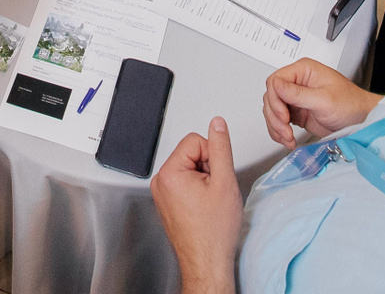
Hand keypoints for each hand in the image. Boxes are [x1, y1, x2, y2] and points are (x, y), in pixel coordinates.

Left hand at [151, 117, 242, 293]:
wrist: (207, 262)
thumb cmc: (213, 231)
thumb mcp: (224, 181)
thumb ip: (221, 147)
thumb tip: (217, 124)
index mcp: (169, 173)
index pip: (195, 140)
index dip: (213, 156)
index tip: (216, 177)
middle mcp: (160, 181)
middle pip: (191, 153)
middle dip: (208, 168)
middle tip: (214, 192)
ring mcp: (161, 193)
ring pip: (190, 168)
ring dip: (203, 180)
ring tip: (209, 202)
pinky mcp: (166, 202)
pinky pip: (184, 183)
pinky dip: (197, 191)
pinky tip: (204, 208)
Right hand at [261, 60, 379, 149]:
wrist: (361, 121)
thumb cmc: (350, 104)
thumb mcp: (324, 100)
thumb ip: (298, 94)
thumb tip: (276, 86)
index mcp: (303, 71)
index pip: (276, 81)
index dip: (275, 99)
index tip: (283, 115)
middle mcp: (297, 82)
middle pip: (271, 97)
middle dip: (275, 117)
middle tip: (285, 130)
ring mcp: (296, 98)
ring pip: (273, 110)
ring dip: (276, 127)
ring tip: (288, 138)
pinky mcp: (297, 112)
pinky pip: (279, 121)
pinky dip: (280, 132)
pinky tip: (287, 139)